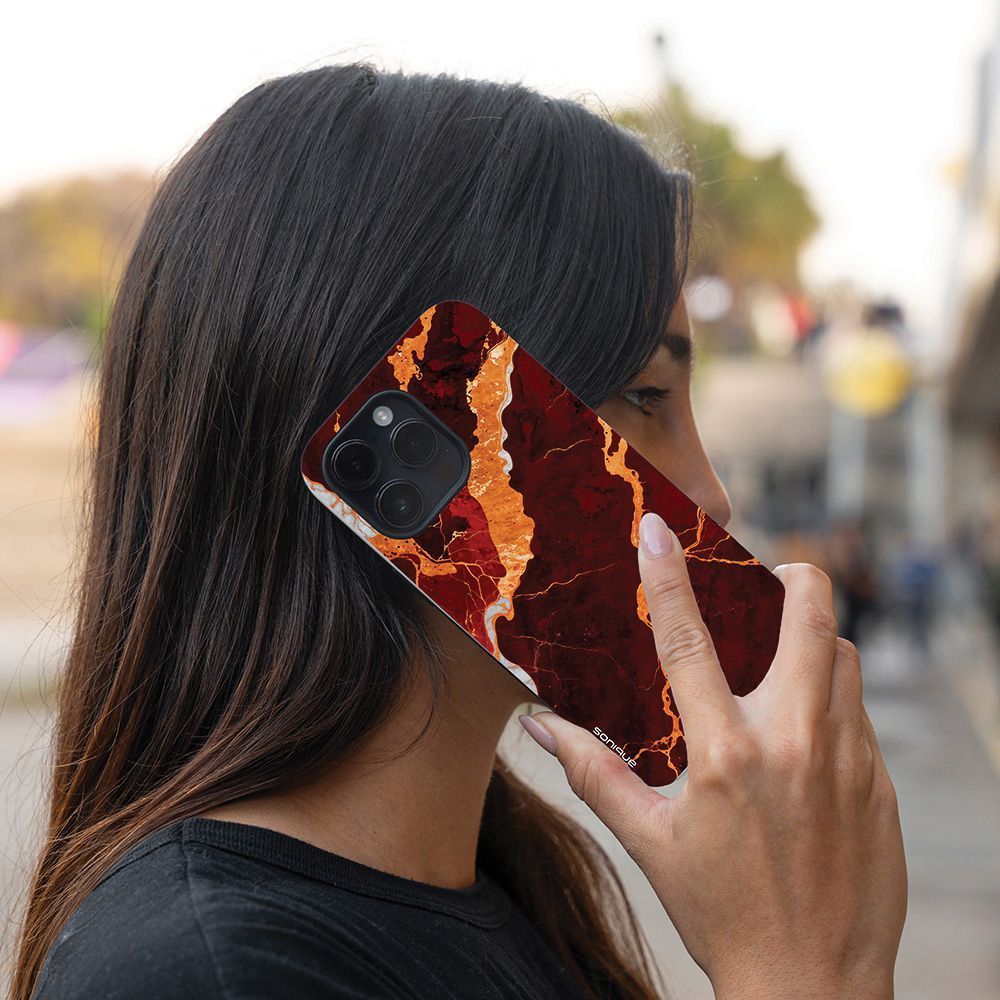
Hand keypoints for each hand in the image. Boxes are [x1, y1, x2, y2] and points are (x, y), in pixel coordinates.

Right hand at [518, 511, 906, 999]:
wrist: (812, 985)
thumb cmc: (722, 913)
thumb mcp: (648, 841)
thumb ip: (591, 772)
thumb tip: (537, 727)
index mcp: (725, 753)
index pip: (690, 639)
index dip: (669, 574)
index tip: (659, 528)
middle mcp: (794, 743)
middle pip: (811, 618)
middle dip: (793, 578)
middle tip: (771, 574)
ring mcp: (848, 760)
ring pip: (845, 658)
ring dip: (816, 642)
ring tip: (783, 660)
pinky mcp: (880, 783)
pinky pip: (860, 713)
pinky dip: (834, 700)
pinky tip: (804, 733)